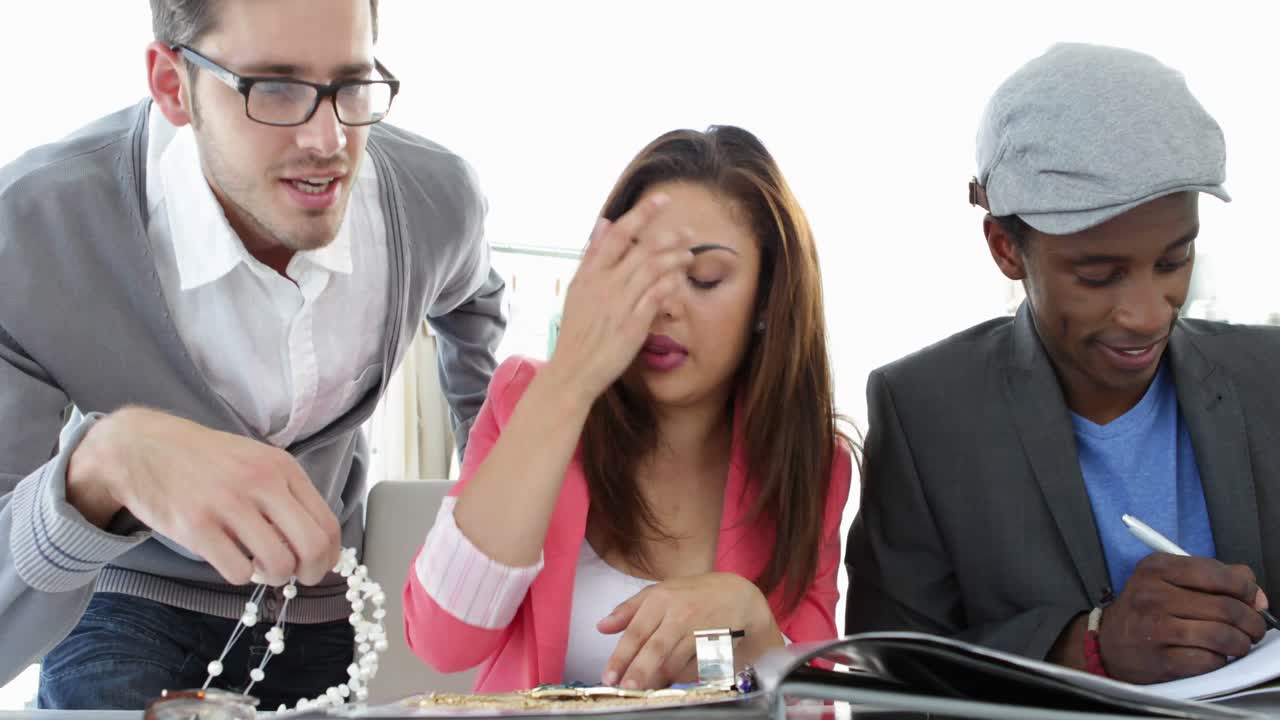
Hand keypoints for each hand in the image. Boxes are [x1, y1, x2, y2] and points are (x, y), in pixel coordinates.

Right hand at [68, 407, 342, 585]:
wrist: (143, 448)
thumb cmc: (207, 460)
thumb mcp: (257, 460)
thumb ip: (288, 493)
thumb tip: (321, 542)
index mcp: (282, 467)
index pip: (327, 523)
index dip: (329, 555)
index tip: (320, 565)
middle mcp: (260, 483)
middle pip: (311, 547)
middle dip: (310, 573)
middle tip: (296, 576)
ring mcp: (227, 504)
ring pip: (278, 564)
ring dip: (273, 576)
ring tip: (259, 566)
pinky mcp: (196, 527)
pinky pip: (237, 571)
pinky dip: (239, 574)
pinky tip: (230, 558)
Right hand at [546, 193, 693, 402]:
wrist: (572, 370)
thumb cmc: (577, 331)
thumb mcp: (577, 287)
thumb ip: (593, 254)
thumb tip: (603, 222)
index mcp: (590, 273)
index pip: (619, 232)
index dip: (643, 213)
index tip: (662, 199)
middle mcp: (605, 284)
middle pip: (643, 248)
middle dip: (670, 236)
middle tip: (689, 231)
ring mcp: (619, 304)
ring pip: (654, 269)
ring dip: (675, 258)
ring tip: (689, 255)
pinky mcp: (632, 325)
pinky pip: (656, 297)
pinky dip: (670, 284)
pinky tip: (680, 279)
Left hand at [597, 572, 782, 688]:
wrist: (738, 596)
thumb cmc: (692, 594)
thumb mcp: (659, 591)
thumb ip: (628, 610)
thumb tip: (601, 627)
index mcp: (662, 599)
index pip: (636, 632)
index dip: (621, 656)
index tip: (609, 676)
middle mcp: (681, 615)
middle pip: (656, 649)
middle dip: (639, 672)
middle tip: (625, 690)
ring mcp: (701, 632)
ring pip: (675, 664)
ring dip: (657, 681)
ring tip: (643, 691)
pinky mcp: (717, 647)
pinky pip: (695, 670)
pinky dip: (681, 680)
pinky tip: (670, 685)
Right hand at [1099, 553, 1267, 682]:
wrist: (1108, 642)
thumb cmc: (1146, 608)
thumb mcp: (1170, 579)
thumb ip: (1215, 578)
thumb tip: (1257, 596)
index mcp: (1157, 568)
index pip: (1217, 574)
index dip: (1245, 589)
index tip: (1252, 599)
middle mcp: (1153, 595)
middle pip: (1226, 607)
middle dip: (1252, 621)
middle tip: (1254, 627)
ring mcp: (1155, 628)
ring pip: (1222, 636)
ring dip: (1241, 643)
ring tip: (1240, 643)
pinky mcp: (1160, 659)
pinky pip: (1209, 660)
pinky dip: (1220, 660)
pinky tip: (1214, 655)